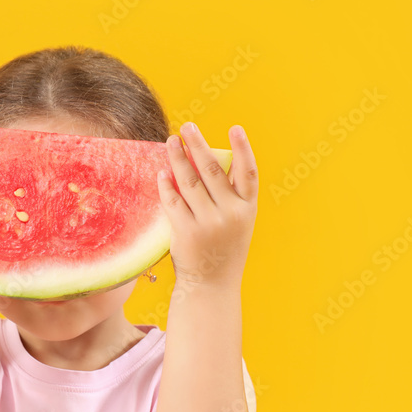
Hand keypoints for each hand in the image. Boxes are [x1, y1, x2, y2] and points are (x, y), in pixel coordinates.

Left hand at [156, 122, 258, 288]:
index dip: (243, 149)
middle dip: (198, 145)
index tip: (235, 128)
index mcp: (248, 209)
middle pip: (212, 170)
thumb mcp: (238, 223)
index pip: (249, 172)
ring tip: (170, 141)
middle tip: (187, 127)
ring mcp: (208, 223)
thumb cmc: (223, 248)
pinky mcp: (186, 232)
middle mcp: (231, 214)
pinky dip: (166, 185)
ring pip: (189, 182)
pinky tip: (162, 172)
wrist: (211, 285)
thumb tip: (211, 160)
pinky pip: (173, 201)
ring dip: (178, 158)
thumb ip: (229, 196)